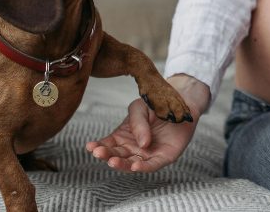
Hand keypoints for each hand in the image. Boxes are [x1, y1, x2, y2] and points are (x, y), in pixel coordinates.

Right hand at [86, 74, 209, 172]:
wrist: (180, 102)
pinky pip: (153, 165)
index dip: (98, 147)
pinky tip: (135, 166)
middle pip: (117, 155)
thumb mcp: (139, 108)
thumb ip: (137, 123)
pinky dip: (144, 167)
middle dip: (107, 155)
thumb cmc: (156, 105)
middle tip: (99, 153)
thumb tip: (141, 144)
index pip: (108, 145)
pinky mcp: (164, 157)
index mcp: (123, 137)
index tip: (90, 147)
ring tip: (112, 161)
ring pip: (132, 163)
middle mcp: (134, 148)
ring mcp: (148, 154)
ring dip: (122, 164)